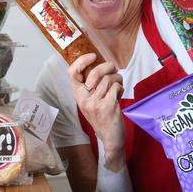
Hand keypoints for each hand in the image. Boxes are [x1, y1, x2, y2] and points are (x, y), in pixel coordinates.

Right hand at [68, 53, 124, 169]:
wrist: (110, 138)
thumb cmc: (102, 116)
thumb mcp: (90, 100)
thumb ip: (91, 85)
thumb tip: (98, 64)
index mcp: (78, 94)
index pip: (72, 72)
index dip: (81, 60)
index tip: (92, 56)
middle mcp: (84, 98)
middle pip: (95, 72)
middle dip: (108, 67)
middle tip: (114, 70)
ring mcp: (95, 103)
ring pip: (108, 79)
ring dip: (117, 79)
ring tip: (118, 86)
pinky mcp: (107, 106)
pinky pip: (116, 87)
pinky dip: (120, 88)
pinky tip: (119, 95)